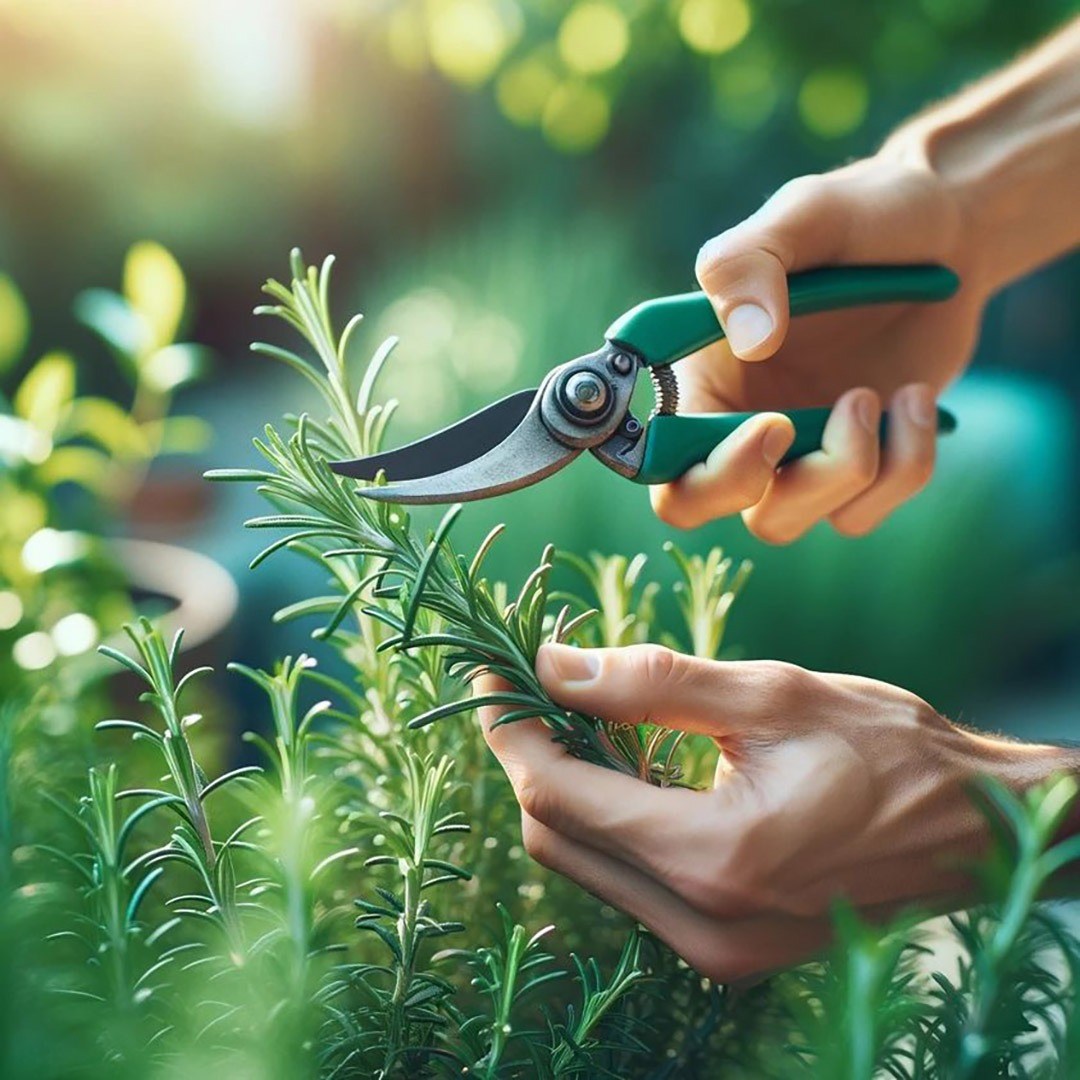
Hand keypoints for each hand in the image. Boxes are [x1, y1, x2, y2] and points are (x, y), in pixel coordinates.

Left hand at [477, 643, 1064, 980]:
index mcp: (712, 859)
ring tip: (573, 713)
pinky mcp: (726, 948)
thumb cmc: (893, 752)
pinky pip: (630, 883)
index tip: (494, 673)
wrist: (980, 829)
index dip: (512, 729)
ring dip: (565, 789)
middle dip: (528, 757)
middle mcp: (702, 924)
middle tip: (528, 686)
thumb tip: (554, 664)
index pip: (560, 795)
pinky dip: (609, 822)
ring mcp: (713, 949)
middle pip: (557, 838)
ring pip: (586, 864)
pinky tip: (624, 765)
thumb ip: (652, 685)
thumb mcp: (771, 695)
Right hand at [655, 150, 988, 539]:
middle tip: (788, 425)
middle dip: (745, 483)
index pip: (653, 456)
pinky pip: (859, 515)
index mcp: (698, 372)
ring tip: (877, 395)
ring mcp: (792, 454)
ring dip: (840, 469)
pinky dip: (898, 466)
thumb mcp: (805, 216)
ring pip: (780, 522)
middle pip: (696, 505)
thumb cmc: (864, 218)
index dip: (684, 465)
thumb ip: (751, 264)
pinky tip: (912, 402)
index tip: (766, 423)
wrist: (953, 239)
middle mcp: (732, 421)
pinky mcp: (853, 472)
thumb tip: (749, 344)